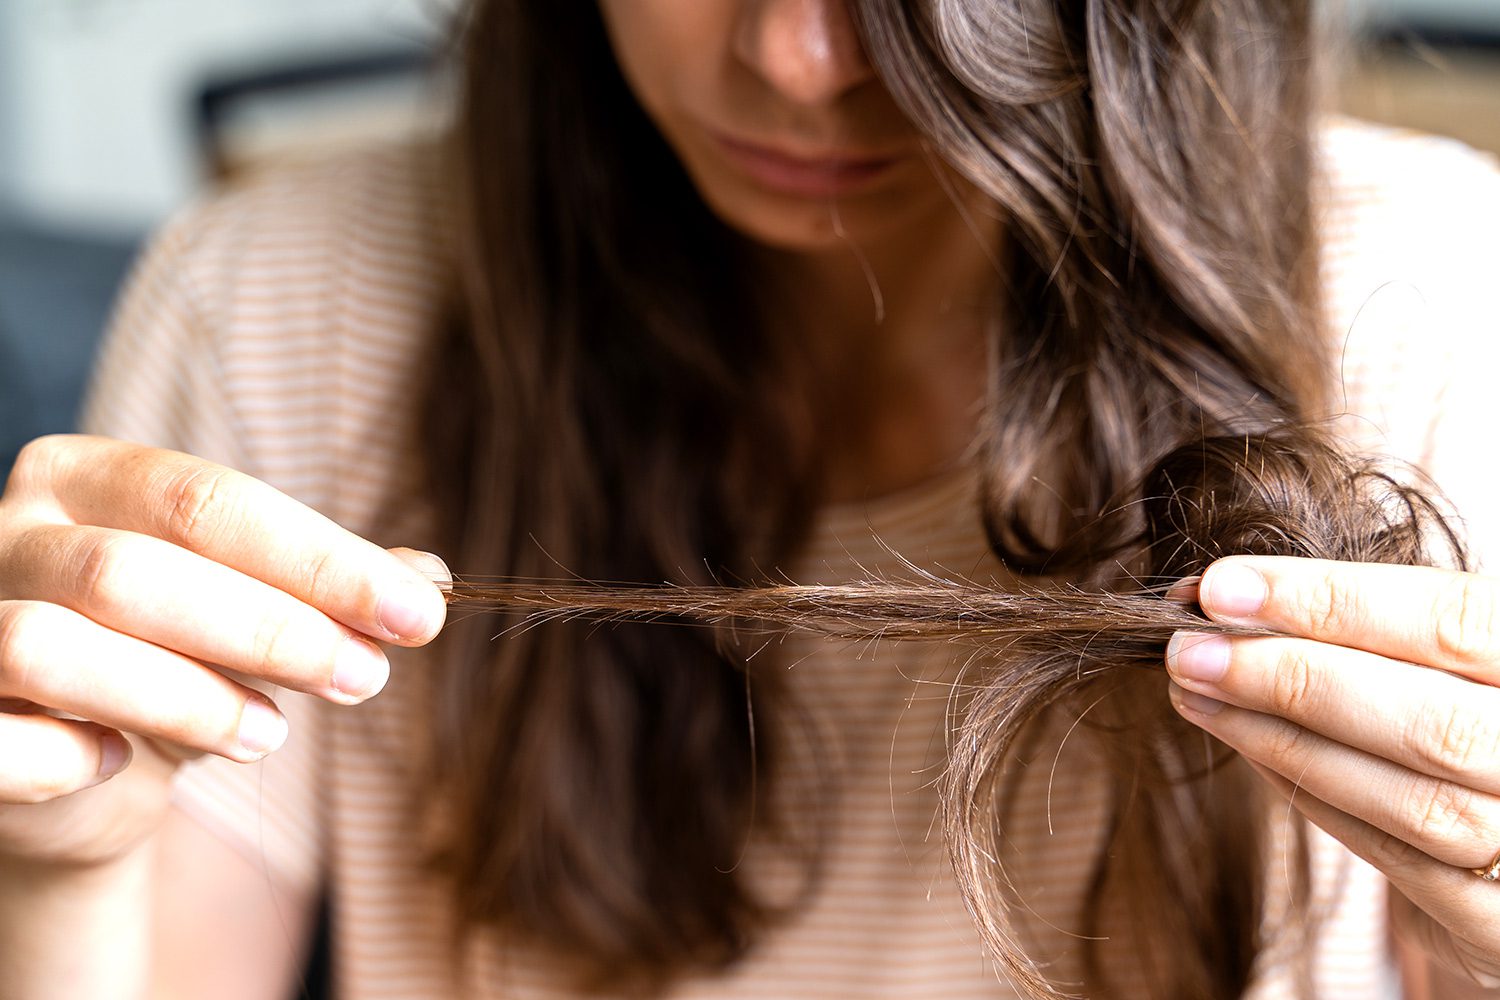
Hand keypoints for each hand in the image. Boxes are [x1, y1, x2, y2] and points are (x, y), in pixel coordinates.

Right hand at [0, 435, 448, 866]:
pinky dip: (64, 756)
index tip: (420, 616)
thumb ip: (328, 591)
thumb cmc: (170, 664)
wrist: (67, 769)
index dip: (321, 561)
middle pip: (138, 570)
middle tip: (367, 678)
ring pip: (56, 646)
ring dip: (187, 696)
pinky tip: (124, 763)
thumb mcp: (254, 616)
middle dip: (272, 629)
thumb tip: (429, 581)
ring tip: (272, 735)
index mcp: (83, 477)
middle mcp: (6, 533)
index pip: (207, 500)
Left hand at [1165, 556, 1499, 986]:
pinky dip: (1312, 795)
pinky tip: (1248, 746)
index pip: (1456, 621)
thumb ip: (1370, 628)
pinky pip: (1399, 858)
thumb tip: (1223, 597)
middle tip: (1187, 649)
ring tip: (1196, 692)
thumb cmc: (1474, 713)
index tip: (1221, 587)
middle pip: (1432, 722)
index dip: (1334, 600)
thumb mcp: (1452, 658)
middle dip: (1292, 678)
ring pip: (1414, 800)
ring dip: (1284, 741)